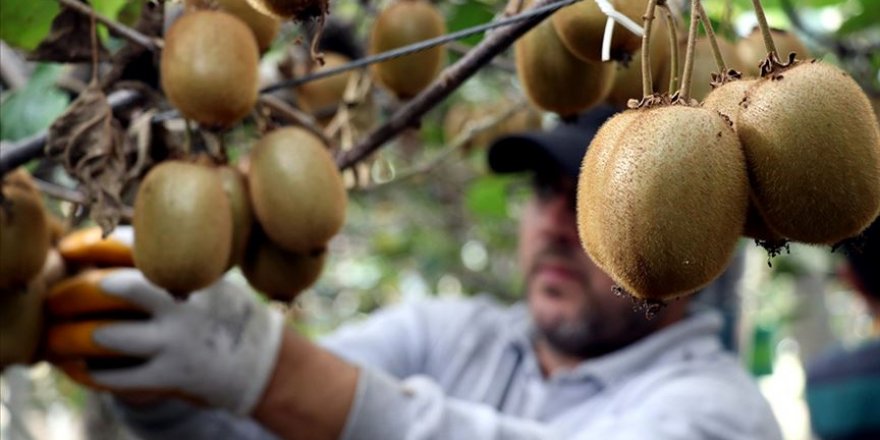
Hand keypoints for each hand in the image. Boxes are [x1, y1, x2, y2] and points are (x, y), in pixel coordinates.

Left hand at [45, 226, 284, 414]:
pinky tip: (77, 366)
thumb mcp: (205, 276)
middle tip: (54, 298)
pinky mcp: (172, 377)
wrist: (260, 360)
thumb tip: (95, 247)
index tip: (66, 248)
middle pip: (108, 288)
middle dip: (70, 292)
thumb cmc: (219, 310)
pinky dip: (88, 371)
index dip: (89, 243)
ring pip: (103, 335)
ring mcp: (176, 341)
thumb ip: (164, 263)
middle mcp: (181, 303)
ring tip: (54, 338)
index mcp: (188, 270)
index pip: (129, 245)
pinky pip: (115, 377)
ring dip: (68, 337)